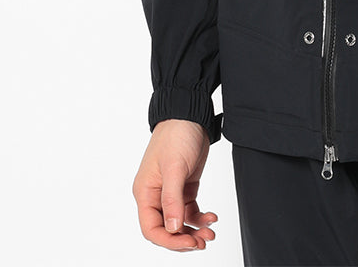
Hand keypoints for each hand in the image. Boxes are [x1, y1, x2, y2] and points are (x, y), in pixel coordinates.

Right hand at [132, 119, 218, 251]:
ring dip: (194, 230)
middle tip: (202, 242)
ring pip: (179, 222)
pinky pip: (189, 210)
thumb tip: (172, 228)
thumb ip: (172, 199)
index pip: (151, 228)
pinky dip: (200, 217)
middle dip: (183, 238)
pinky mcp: (185, 186)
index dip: (169, 240)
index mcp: (145, 192)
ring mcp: (171, 192)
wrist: (190, 115)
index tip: (188, 243)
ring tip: (210, 233)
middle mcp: (155, 195)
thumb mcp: (174, 168)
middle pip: (166, 229)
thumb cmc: (176, 135)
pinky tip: (211, 217)